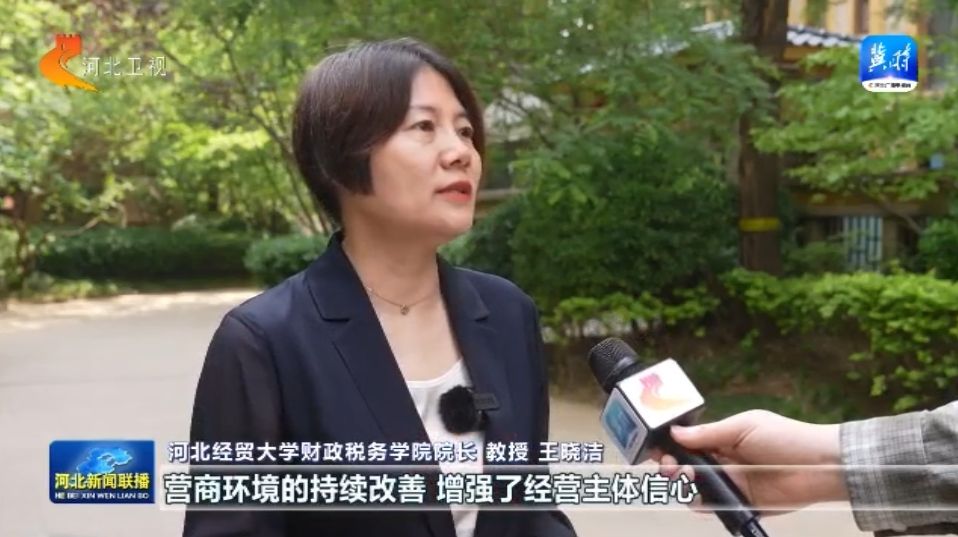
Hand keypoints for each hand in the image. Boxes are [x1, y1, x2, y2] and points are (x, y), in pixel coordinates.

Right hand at [654, 410, 847, 514]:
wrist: (820, 466)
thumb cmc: (785, 438)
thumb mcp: (744, 427)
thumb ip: (709, 433)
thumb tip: (675, 432)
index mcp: (722, 439)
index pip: (688, 443)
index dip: (670, 445)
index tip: (658, 448)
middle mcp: (724, 462)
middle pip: (686, 466)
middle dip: (671, 465)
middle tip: (670, 465)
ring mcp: (731, 484)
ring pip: (695, 488)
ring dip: (684, 483)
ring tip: (686, 478)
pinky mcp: (742, 504)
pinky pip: (714, 507)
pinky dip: (701, 504)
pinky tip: (696, 498)